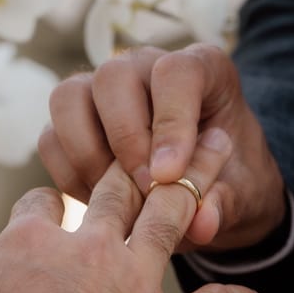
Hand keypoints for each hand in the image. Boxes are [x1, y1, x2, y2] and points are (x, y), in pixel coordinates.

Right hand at [0, 154, 261, 292]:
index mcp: (27, 247)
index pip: (38, 205)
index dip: (44, 204)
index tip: (49, 206)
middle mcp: (86, 250)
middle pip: (112, 194)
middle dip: (128, 170)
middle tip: (145, 156)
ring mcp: (133, 284)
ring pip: (168, 220)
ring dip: (190, 193)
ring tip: (211, 169)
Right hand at [40, 43, 286, 252]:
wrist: (209, 193)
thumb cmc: (232, 182)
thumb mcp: (243, 197)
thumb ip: (224, 204)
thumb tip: (201, 224)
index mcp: (202, 69)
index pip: (175, 72)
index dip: (170, 122)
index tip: (169, 175)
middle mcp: (146, 68)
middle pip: (112, 77)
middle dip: (124, 140)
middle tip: (144, 189)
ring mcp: (103, 91)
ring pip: (68, 99)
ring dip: (88, 156)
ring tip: (118, 199)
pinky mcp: (74, 121)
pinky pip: (51, 138)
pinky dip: (70, 176)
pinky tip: (101, 203)